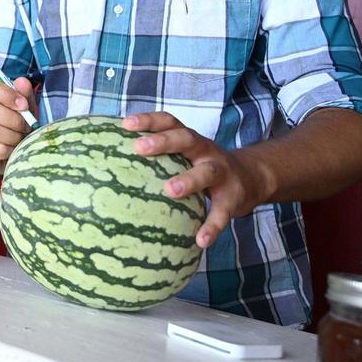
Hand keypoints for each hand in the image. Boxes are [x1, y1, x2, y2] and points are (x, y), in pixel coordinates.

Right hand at [0, 77, 36, 176]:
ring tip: (21, 135)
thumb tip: (22, 82)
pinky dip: (10, 149)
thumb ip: (23, 92)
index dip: (6, 95)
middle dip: (13, 118)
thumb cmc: (12, 116)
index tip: (23, 105)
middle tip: (26, 125)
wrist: (3, 141)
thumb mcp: (21, 102)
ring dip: (13, 135)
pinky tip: (13, 146)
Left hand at [123, 112, 268, 249]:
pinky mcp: (234, 198)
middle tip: (139, 148)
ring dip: (189, 180)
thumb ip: (158, 157)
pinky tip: (200, 240)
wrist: (251, 179)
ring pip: (207, 172)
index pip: (169, 122)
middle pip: (187, 138)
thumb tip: (110, 164)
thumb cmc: (202, 167)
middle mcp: (206, 151)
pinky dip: (212, 226)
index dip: (149, 120)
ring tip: (170, 190)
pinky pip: (223, 212)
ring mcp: (222, 173)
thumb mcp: (184, 156)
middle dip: (163, 141)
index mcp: (190, 140)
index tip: (125, 124)